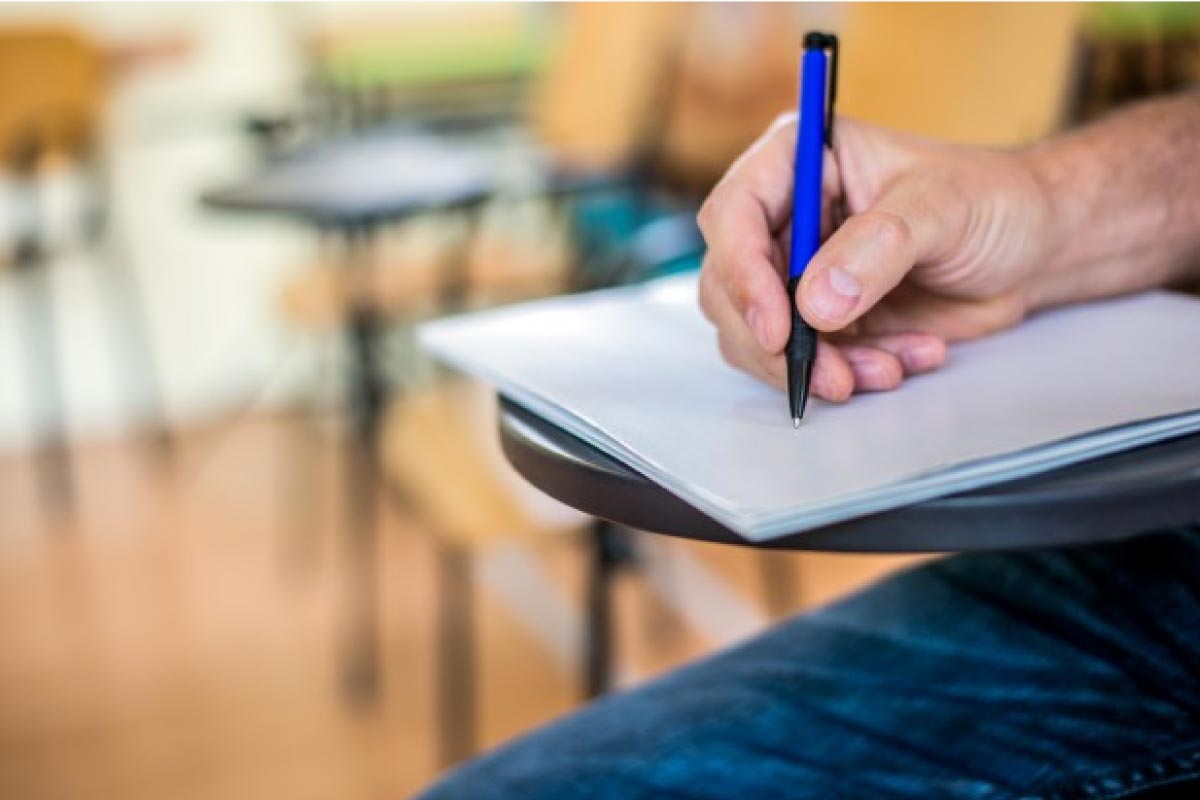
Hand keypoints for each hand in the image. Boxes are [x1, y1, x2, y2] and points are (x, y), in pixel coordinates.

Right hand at [696, 114, 1049, 400]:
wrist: (1032, 249)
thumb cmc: (993, 201)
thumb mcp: (945, 207)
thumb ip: (880, 246)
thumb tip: (817, 301)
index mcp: (799, 161)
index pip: (733, 214)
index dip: (742, 274)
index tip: (778, 327)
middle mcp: (784, 217)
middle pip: (729, 286)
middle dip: (775, 340)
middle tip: (829, 374)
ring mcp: (797, 272)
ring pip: (755, 334)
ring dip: (812, 366)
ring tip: (883, 369)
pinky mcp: (818, 319)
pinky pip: (800, 361)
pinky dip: (846, 374)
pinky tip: (903, 359)